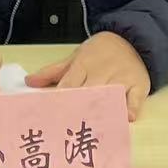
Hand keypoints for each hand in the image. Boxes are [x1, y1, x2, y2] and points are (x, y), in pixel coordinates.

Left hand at [27, 31, 150, 118]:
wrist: (132, 39)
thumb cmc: (99, 52)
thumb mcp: (75, 56)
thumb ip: (53, 72)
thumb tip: (29, 82)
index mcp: (83, 63)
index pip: (69, 83)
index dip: (59, 100)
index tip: (48, 116)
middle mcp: (102, 71)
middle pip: (88, 91)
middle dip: (77, 108)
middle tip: (66, 128)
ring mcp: (122, 78)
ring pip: (110, 95)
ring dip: (101, 110)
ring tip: (91, 128)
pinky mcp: (139, 84)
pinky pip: (136, 97)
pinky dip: (132, 106)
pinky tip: (127, 117)